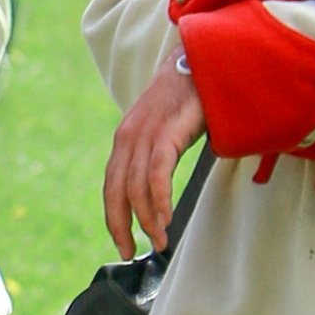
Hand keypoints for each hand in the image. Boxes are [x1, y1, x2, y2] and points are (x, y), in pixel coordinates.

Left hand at [102, 62, 205, 256]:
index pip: (111, 186)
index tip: (123, 242)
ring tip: (158, 241)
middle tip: (130, 252)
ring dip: (147, 219)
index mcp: (126, 140)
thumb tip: (160, 193)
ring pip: (135, 186)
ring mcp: (146, 133)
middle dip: (121, 226)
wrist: (203, 62)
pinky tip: (165, 218)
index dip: (114, 217)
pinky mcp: (167, 130)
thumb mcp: (166, 132)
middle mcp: (129, 137)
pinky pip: (157, 173)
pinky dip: (158, 199)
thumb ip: (158, 158)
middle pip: (115, 191)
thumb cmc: (190, 100)